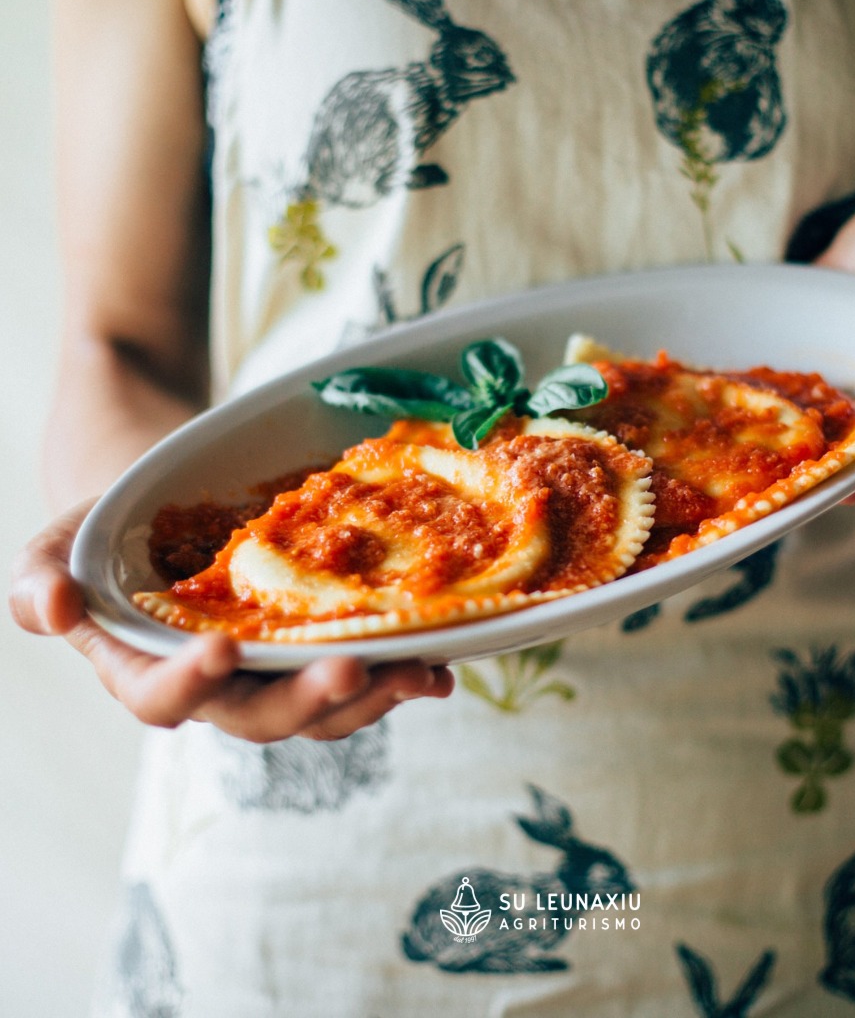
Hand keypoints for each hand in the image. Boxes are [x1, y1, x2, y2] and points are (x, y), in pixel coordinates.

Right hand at [9, 500, 453, 741]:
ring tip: (421, 671)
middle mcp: (219, 688)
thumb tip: (54, 606)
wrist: (169, 508)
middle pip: (263, 717)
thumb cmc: (110, 529)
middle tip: (351, 669)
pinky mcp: (318, 651)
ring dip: (375, 695)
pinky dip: (401, 670)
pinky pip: (362, 675)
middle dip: (309, 700)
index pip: (161, 699)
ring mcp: (275, 674)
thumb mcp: (58, 545)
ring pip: (326, 709)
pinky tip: (440, 658)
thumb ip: (42, 578)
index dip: (189, 684)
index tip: (222, 649)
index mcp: (147, 672)